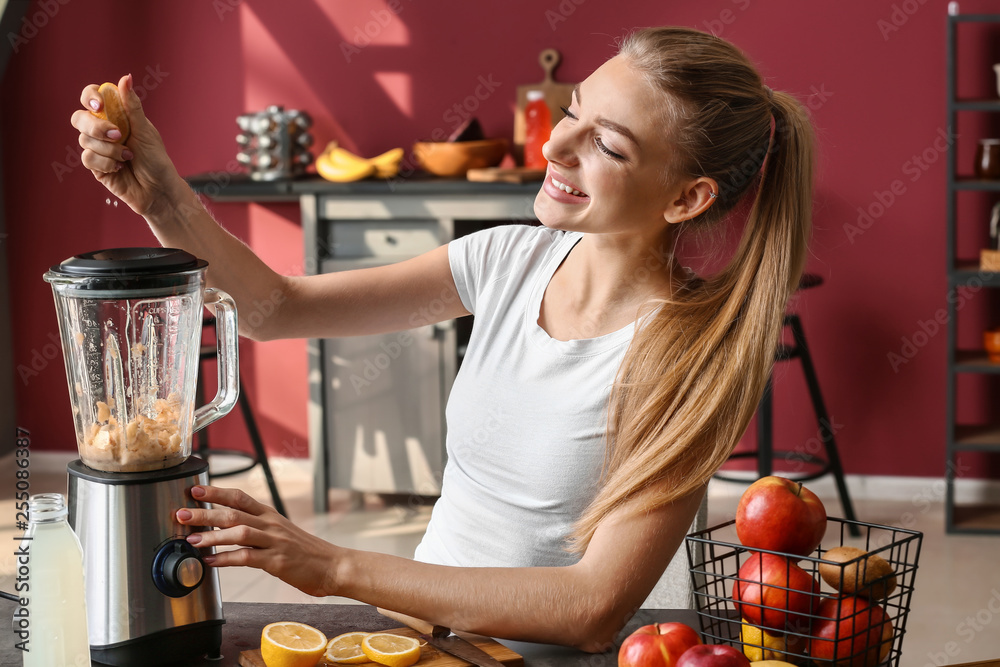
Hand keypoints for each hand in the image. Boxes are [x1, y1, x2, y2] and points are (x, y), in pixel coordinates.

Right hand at [70, 73, 183, 217]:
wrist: (158, 190)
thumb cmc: (156, 159)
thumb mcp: (145, 130)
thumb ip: (132, 106)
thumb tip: (126, 77)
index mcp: (115, 116)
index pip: (92, 97)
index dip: (90, 97)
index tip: (100, 105)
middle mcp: (102, 130)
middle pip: (79, 118)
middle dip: (97, 127)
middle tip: (118, 135)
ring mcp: (97, 147)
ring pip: (85, 139)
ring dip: (109, 149)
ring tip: (129, 157)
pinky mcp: (94, 166)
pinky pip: (87, 158)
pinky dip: (106, 163)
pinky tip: (120, 168)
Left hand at [176, 485, 339, 597]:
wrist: (333, 566)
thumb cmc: (306, 553)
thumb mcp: (282, 533)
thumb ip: (258, 530)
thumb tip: (229, 530)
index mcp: (271, 515)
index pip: (240, 498)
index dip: (216, 492)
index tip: (195, 490)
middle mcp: (271, 524)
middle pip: (233, 513)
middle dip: (205, 512)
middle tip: (182, 513)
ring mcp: (275, 542)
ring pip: (239, 533)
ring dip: (212, 536)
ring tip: (191, 539)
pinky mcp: (277, 561)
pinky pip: (247, 557)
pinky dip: (226, 559)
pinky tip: (211, 562)